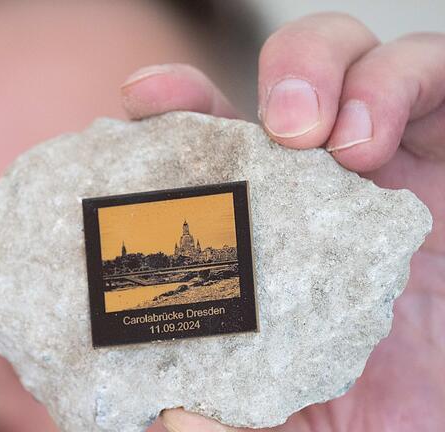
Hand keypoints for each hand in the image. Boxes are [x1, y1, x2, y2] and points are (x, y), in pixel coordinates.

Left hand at [120, 13, 444, 431]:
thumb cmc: (380, 411)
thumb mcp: (293, 426)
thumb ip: (234, 422)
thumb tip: (176, 420)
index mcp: (267, 225)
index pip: (211, 143)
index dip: (174, 105)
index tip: (144, 98)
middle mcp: (322, 182)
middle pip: (283, 80)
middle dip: (270, 74)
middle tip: (273, 126)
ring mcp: (391, 160)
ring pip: (354, 56)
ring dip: (326, 70)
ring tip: (326, 138)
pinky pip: (435, 73)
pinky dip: (399, 83)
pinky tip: (373, 142)